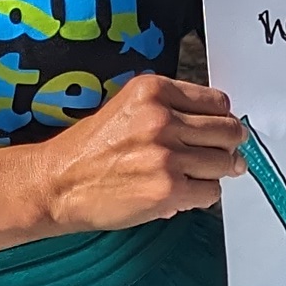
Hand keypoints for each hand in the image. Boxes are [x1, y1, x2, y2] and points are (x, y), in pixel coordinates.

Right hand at [0, 75, 248, 255]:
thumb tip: (214, 124)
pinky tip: (184, 193)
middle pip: (228, 130)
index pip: (217, 101)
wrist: (57, 183)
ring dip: (217, 171)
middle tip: (222, 155)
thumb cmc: (89, 150)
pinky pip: (211, 191)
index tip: (217, 129)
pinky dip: (203, 195)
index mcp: (152, 90)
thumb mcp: (126, 108)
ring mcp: (167, 154)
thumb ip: (169, 108)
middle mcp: (162, 118)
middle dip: (228, 145)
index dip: (220, 118)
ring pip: (225, 161)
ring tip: (197, 175)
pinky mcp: (169, 188)